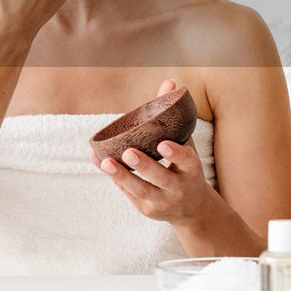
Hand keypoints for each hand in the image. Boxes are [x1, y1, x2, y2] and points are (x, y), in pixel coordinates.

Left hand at [90, 80, 214, 225]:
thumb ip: (174, 117)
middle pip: (160, 178)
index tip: (163, 145)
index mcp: (192, 170)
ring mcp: (161, 201)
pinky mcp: (145, 208)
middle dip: (144, 166)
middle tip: (129, 152)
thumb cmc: (185, 167)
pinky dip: (112, 177)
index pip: (187, 161)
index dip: (176, 153)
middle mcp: (178, 188)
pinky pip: (126, 192)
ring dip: (122, 176)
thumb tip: (169, 82)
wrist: (191, 208)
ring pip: (140, 189)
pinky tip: (98, 161)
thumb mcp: (186, 145)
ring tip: (106, 162)